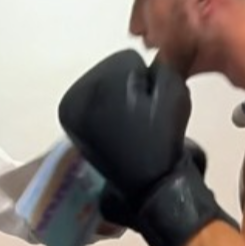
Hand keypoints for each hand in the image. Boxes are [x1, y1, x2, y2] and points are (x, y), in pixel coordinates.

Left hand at [59, 50, 230, 245]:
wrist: (150, 185)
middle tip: (145, 117)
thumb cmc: (162, 138)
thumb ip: (161, 66)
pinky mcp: (74, 128)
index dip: (149, 80)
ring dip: (120, 98)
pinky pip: (97, 105)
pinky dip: (109, 111)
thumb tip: (147, 66)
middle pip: (112, 73)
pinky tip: (121, 131)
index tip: (153, 106)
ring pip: (104, 89)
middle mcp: (75, 96)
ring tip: (135, 125)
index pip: (128, 60)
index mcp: (94, 84)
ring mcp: (71, 113)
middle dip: (131, 87)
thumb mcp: (173, 91)